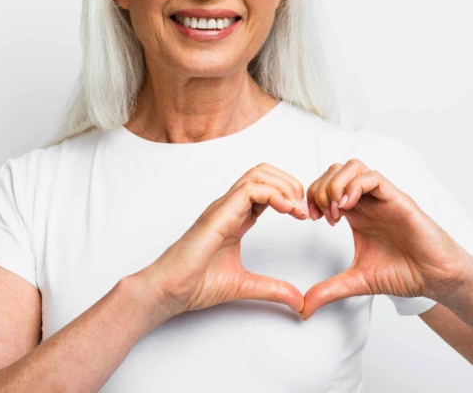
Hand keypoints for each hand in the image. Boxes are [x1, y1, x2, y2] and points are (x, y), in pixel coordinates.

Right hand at [140, 163, 309, 321]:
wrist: (170, 292)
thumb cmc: (196, 284)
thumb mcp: (246, 285)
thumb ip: (273, 289)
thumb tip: (298, 301)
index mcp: (236, 218)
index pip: (266, 189)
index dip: (289, 196)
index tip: (304, 216)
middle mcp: (229, 207)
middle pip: (264, 173)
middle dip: (290, 184)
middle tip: (304, 210)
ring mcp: (223, 208)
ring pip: (258, 174)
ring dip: (284, 186)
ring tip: (297, 210)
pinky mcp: (218, 215)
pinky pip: (250, 189)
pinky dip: (274, 194)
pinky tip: (286, 211)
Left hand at [301, 159, 472, 320]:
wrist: (434, 279)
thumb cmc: (403, 273)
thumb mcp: (355, 281)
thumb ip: (328, 290)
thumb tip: (304, 307)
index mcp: (354, 214)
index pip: (325, 187)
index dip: (312, 197)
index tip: (310, 218)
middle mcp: (366, 202)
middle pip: (334, 171)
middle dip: (319, 189)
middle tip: (322, 215)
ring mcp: (381, 199)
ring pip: (351, 167)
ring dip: (335, 185)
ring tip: (335, 211)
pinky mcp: (397, 200)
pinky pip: (372, 178)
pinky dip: (354, 187)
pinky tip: (348, 208)